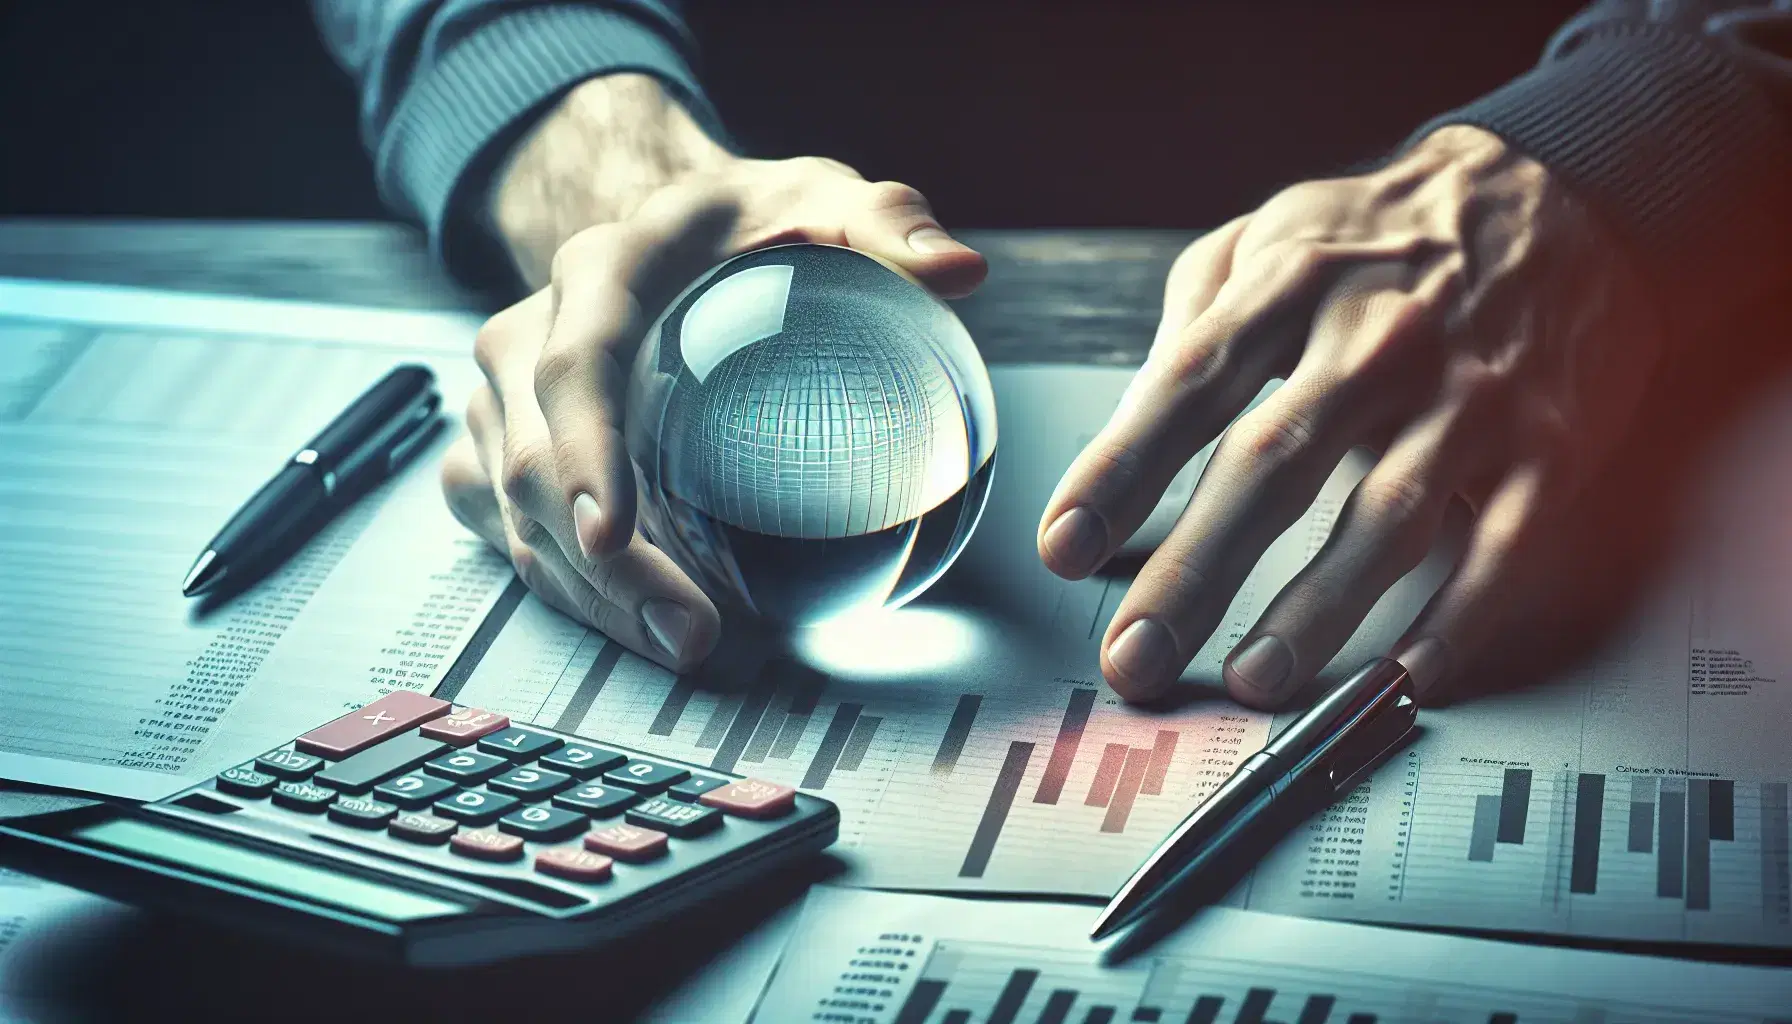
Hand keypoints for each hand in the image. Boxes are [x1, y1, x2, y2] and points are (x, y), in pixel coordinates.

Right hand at [443, 75, 986, 670]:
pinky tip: (646, 626)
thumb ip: (888, 225)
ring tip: (684, 644)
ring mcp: (504, 400)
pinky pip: (519, 536)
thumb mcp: (820, 198)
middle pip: (533, 465)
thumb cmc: (747, 224)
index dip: (585, 451)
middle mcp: (530, 336)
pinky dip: (577, 591)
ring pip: (519, 518)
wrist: (667, 231)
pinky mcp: (501, 449)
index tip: (613, 530)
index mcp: (602, 272)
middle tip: (690, 633)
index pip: (576, 365)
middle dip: (603, 568)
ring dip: (593, 598)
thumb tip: (960, 270)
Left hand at [1037, 125, 1662, 707]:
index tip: (1063, 548)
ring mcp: (1468, 399)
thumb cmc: (1386, 237)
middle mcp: (1379, 341)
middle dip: (1194, 571)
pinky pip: (1499, 548)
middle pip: (1273, 465)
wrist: (1562, 197)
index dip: (1120, 470)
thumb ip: (1195, 322)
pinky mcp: (1545, 450)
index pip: (1189, 384)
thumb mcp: (1273, 236)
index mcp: (1293, 283)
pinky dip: (1455, 621)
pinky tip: (1403, 677)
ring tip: (1251, 680)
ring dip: (1315, 612)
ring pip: (1385, 519)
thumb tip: (1127, 421)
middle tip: (1134, 654)